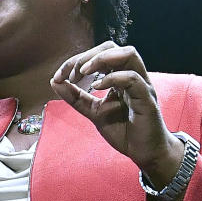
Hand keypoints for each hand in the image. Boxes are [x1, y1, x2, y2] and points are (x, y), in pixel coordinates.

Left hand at [50, 42, 183, 184]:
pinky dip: (113, 78)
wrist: (143, 153)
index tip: (59, 76)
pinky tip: (97, 87)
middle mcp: (132, 75)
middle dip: (88, 55)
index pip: (99, 54)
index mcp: (119, 76)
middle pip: (113, 47)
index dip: (77, 60)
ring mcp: (142, 85)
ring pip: (128, 54)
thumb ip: (75, 97)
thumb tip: (54, 81)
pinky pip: (133, 78)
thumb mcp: (93, 112)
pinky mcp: (147, 99)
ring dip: (102, 59)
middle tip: (72, 72)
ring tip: (84, 72)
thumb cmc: (123, 130)